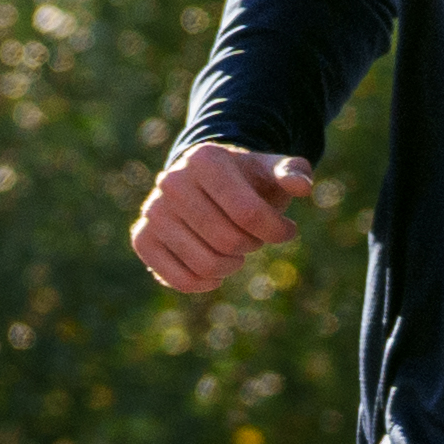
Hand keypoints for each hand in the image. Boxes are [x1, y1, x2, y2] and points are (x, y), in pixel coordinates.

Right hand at [129, 138, 322, 293]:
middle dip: (253, 245)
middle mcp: (171, 181)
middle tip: (255, 238)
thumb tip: (301, 186)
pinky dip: (203, 284)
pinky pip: (177, 278)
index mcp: (204, 158)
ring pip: (205, 263)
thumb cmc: (246, 181)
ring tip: (235, 252)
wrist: (205, 185)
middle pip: (227, 240)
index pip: (248, 212)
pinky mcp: (142, 237)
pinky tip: (214, 276)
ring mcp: (152, 210)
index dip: (276, 230)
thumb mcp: (272, 170)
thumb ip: (293, 171)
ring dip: (231, 266)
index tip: (288, 230)